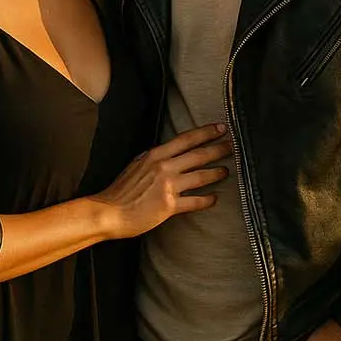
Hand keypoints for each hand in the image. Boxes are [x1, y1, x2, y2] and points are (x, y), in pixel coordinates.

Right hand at [91, 123, 229, 239]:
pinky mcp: (169, 205)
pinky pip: (195, 201)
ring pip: (201, 176)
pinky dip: (207, 199)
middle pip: (198, 155)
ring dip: (217, 172)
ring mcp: (168, 186)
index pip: (186, 139)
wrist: (109, 211)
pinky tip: (214, 198)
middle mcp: (164, 167)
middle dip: (218, 149)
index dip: (206, 132)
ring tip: (226, 171)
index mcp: (155, 155)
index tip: (220, 128)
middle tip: (232, 146)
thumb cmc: (121, 190)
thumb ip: (154, 158)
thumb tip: (169, 153)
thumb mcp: (136, 164)